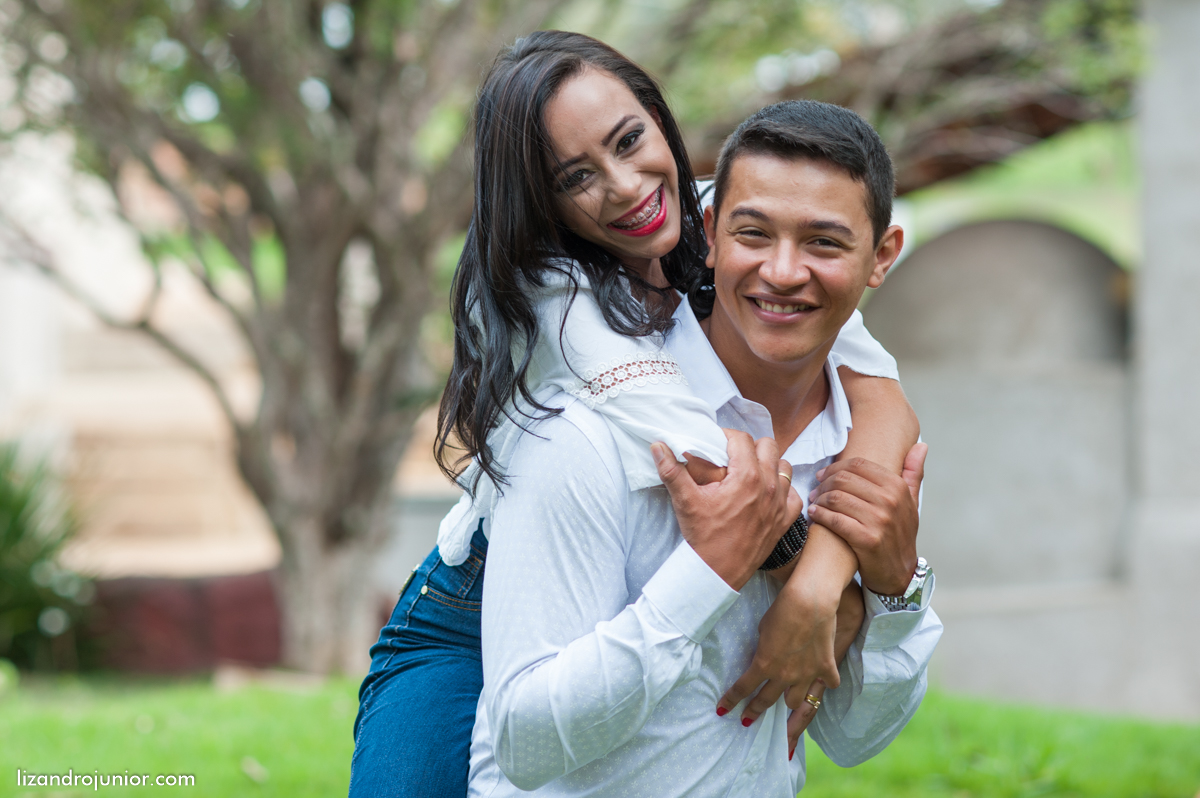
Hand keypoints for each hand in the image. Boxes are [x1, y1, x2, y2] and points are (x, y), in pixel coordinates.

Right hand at [652, 430, 801, 590]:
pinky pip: (793, 495)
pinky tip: (768, 494)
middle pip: (768, 446)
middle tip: (733, 457)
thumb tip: (658, 446)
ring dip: (770, 465)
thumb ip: (671, 470)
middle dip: (750, 447)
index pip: (742, 439)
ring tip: (751, 473)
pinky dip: (783, 491)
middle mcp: (768, 486)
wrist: (717, 572)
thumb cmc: (703, 536)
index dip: (728, 436)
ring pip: (784, 467)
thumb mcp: (685, 501)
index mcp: (746, 476)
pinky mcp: (784, 521)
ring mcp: (779, 503)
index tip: (717, 443)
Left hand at [714, 576, 863, 749]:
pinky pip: (828, 685)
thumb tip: (764, 657)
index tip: (723, 710)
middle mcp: (784, 675)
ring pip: (795, 703)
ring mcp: (806, 674)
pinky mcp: (825, 668)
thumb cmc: (781, 609)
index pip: (742, 688)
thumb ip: (763, 649)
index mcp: (764, 664)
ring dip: (789, 702)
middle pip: (766, 701)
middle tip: (747, 719)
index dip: (731, 701)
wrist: (810, 601)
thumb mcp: (763, 630)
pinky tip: (823, 679)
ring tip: (786, 700)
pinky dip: (825, 682)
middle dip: (754, 711)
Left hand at [807, 442, 926, 594]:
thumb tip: (921, 445)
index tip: (823, 475)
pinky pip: (835, 520)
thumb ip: (913, 472)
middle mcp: (890, 501)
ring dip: (820, 499)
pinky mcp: (866, 539)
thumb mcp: (912, 502)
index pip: (858, 465)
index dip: (835, 467)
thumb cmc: (901, 534)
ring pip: (837, 498)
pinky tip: (815, 515)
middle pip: (844, 479)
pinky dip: (820, 515)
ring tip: (815, 502)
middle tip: (816, 490)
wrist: (900, 572)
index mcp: (897, 486)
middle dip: (824, 483)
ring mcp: (879, 520)